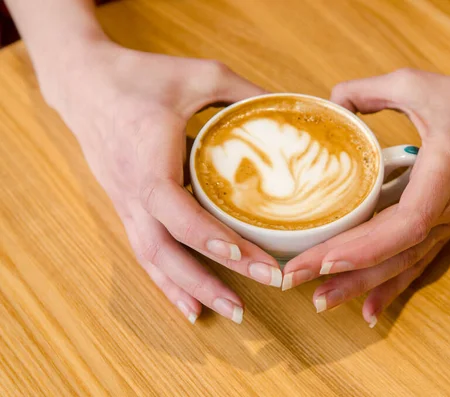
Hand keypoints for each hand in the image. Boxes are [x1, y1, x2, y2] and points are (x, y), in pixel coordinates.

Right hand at [44, 41, 281, 323]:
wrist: (85, 83)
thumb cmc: (141, 77)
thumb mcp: (200, 74)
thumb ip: (245, 94)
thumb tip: (292, 113)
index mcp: (147, 160)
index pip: (173, 209)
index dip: (206, 235)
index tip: (243, 255)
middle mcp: (132, 191)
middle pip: (165, 249)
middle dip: (209, 278)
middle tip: (258, 293)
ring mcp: (126, 204)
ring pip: (153, 259)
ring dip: (190, 289)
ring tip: (230, 311)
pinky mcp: (127, 207)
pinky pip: (145, 252)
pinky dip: (167, 282)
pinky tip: (191, 304)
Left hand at [283, 69, 449, 325]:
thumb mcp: (420, 83)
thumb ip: (370, 90)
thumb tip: (331, 104)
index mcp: (444, 173)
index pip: (407, 224)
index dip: (365, 245)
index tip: (324, 257)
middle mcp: (447, 208)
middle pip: (393, 252)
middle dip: (341, 270)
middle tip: (292, 280)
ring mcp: (448, 223)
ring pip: (402, 264)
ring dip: (360, 285)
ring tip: (320, 302)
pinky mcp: (448, 226)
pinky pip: (418, 263)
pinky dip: (392, 287)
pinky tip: (370, 311)